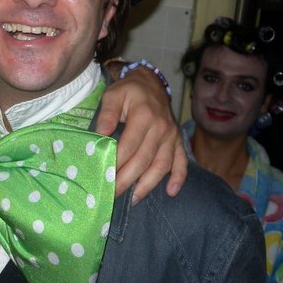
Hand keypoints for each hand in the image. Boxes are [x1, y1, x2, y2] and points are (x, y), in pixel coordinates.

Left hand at [97, 66, 186, 200]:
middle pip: (144, 159)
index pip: (129, 146)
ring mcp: (172, 136)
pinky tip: (171, 192)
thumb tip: (101, 133)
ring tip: (134, 199)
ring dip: (148, 184)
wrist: (151, 83)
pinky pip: (182, 162)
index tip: (104, 177)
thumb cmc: (129, 91)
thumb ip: (108, 113)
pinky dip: (179, 178)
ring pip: (162, 165)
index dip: (117, 163)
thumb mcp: (113, 95)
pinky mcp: (179, 141)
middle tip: (112, 194)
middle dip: (127, 180)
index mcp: (144, 116)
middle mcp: (161, 128)